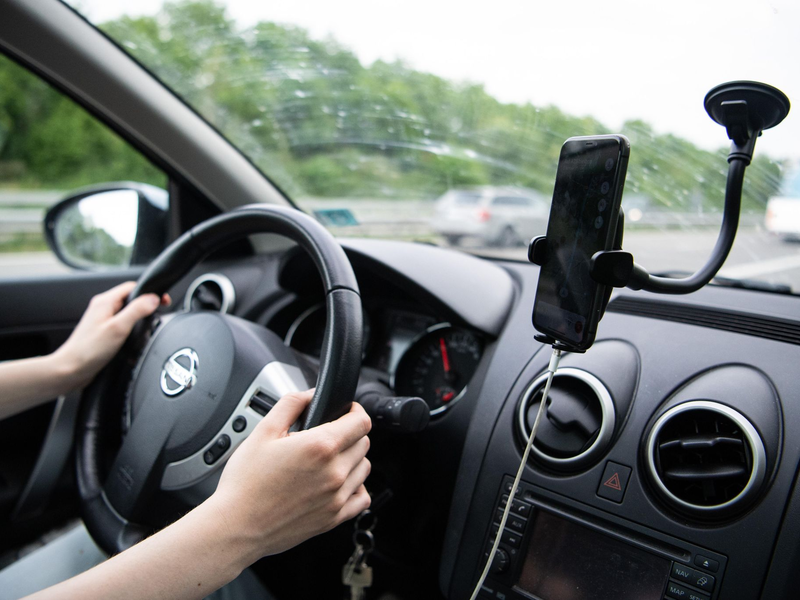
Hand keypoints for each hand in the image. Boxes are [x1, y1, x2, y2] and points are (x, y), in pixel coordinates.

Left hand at [53, 281, 169, 389]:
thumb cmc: (88, 351)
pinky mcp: (104, 333)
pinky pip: (123, 326)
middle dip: (146, 307)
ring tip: (144, 330)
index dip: (150, 292)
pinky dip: (131, 332)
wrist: (71, 370)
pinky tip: (133, 342)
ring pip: (128, 314)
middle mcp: (102, 308)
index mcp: (105, 302)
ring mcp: (103, 321)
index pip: (133, 287)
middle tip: (157, 315)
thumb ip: (137, 310)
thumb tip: (153, 298)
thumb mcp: (118, 328)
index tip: (163, 301)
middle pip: (131, 300)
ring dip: (139, 321)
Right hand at [209, 389, 371, 560]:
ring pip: (364, 468)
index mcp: (320, 446)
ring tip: (329, 459)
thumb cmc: (245, 482)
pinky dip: (356, 487)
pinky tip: (339, 484)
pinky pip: (361, 498)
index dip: (355, 411)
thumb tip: (310, 394)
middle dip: (350, 433)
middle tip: (328, 435)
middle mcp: (334, 472)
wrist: (236, 526)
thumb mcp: (262, 431)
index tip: (346, 411)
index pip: (361, 422)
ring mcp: (337, 497)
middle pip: (363, 443)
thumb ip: (290, 405)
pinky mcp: (334, 518)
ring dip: (353, 458)